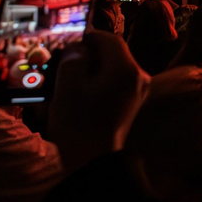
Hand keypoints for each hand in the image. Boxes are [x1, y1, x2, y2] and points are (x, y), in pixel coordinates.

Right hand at [51, 28, 145, 166]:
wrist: (92, 163)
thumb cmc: (78, 125)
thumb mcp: (68, 86)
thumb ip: (74, 59)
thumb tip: (79, 49)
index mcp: (125, 69)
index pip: (108, 39)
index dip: (87, 39)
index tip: (68, 46)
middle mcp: (138, 77)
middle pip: (112, 55)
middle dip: (87, 57)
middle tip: (63, 66)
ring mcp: (137, 93)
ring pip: (111, 70)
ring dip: (90, 73)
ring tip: (66, 85)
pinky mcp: (131, 106)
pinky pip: (113, 86)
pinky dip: (96, 86)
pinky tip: (77, 98)